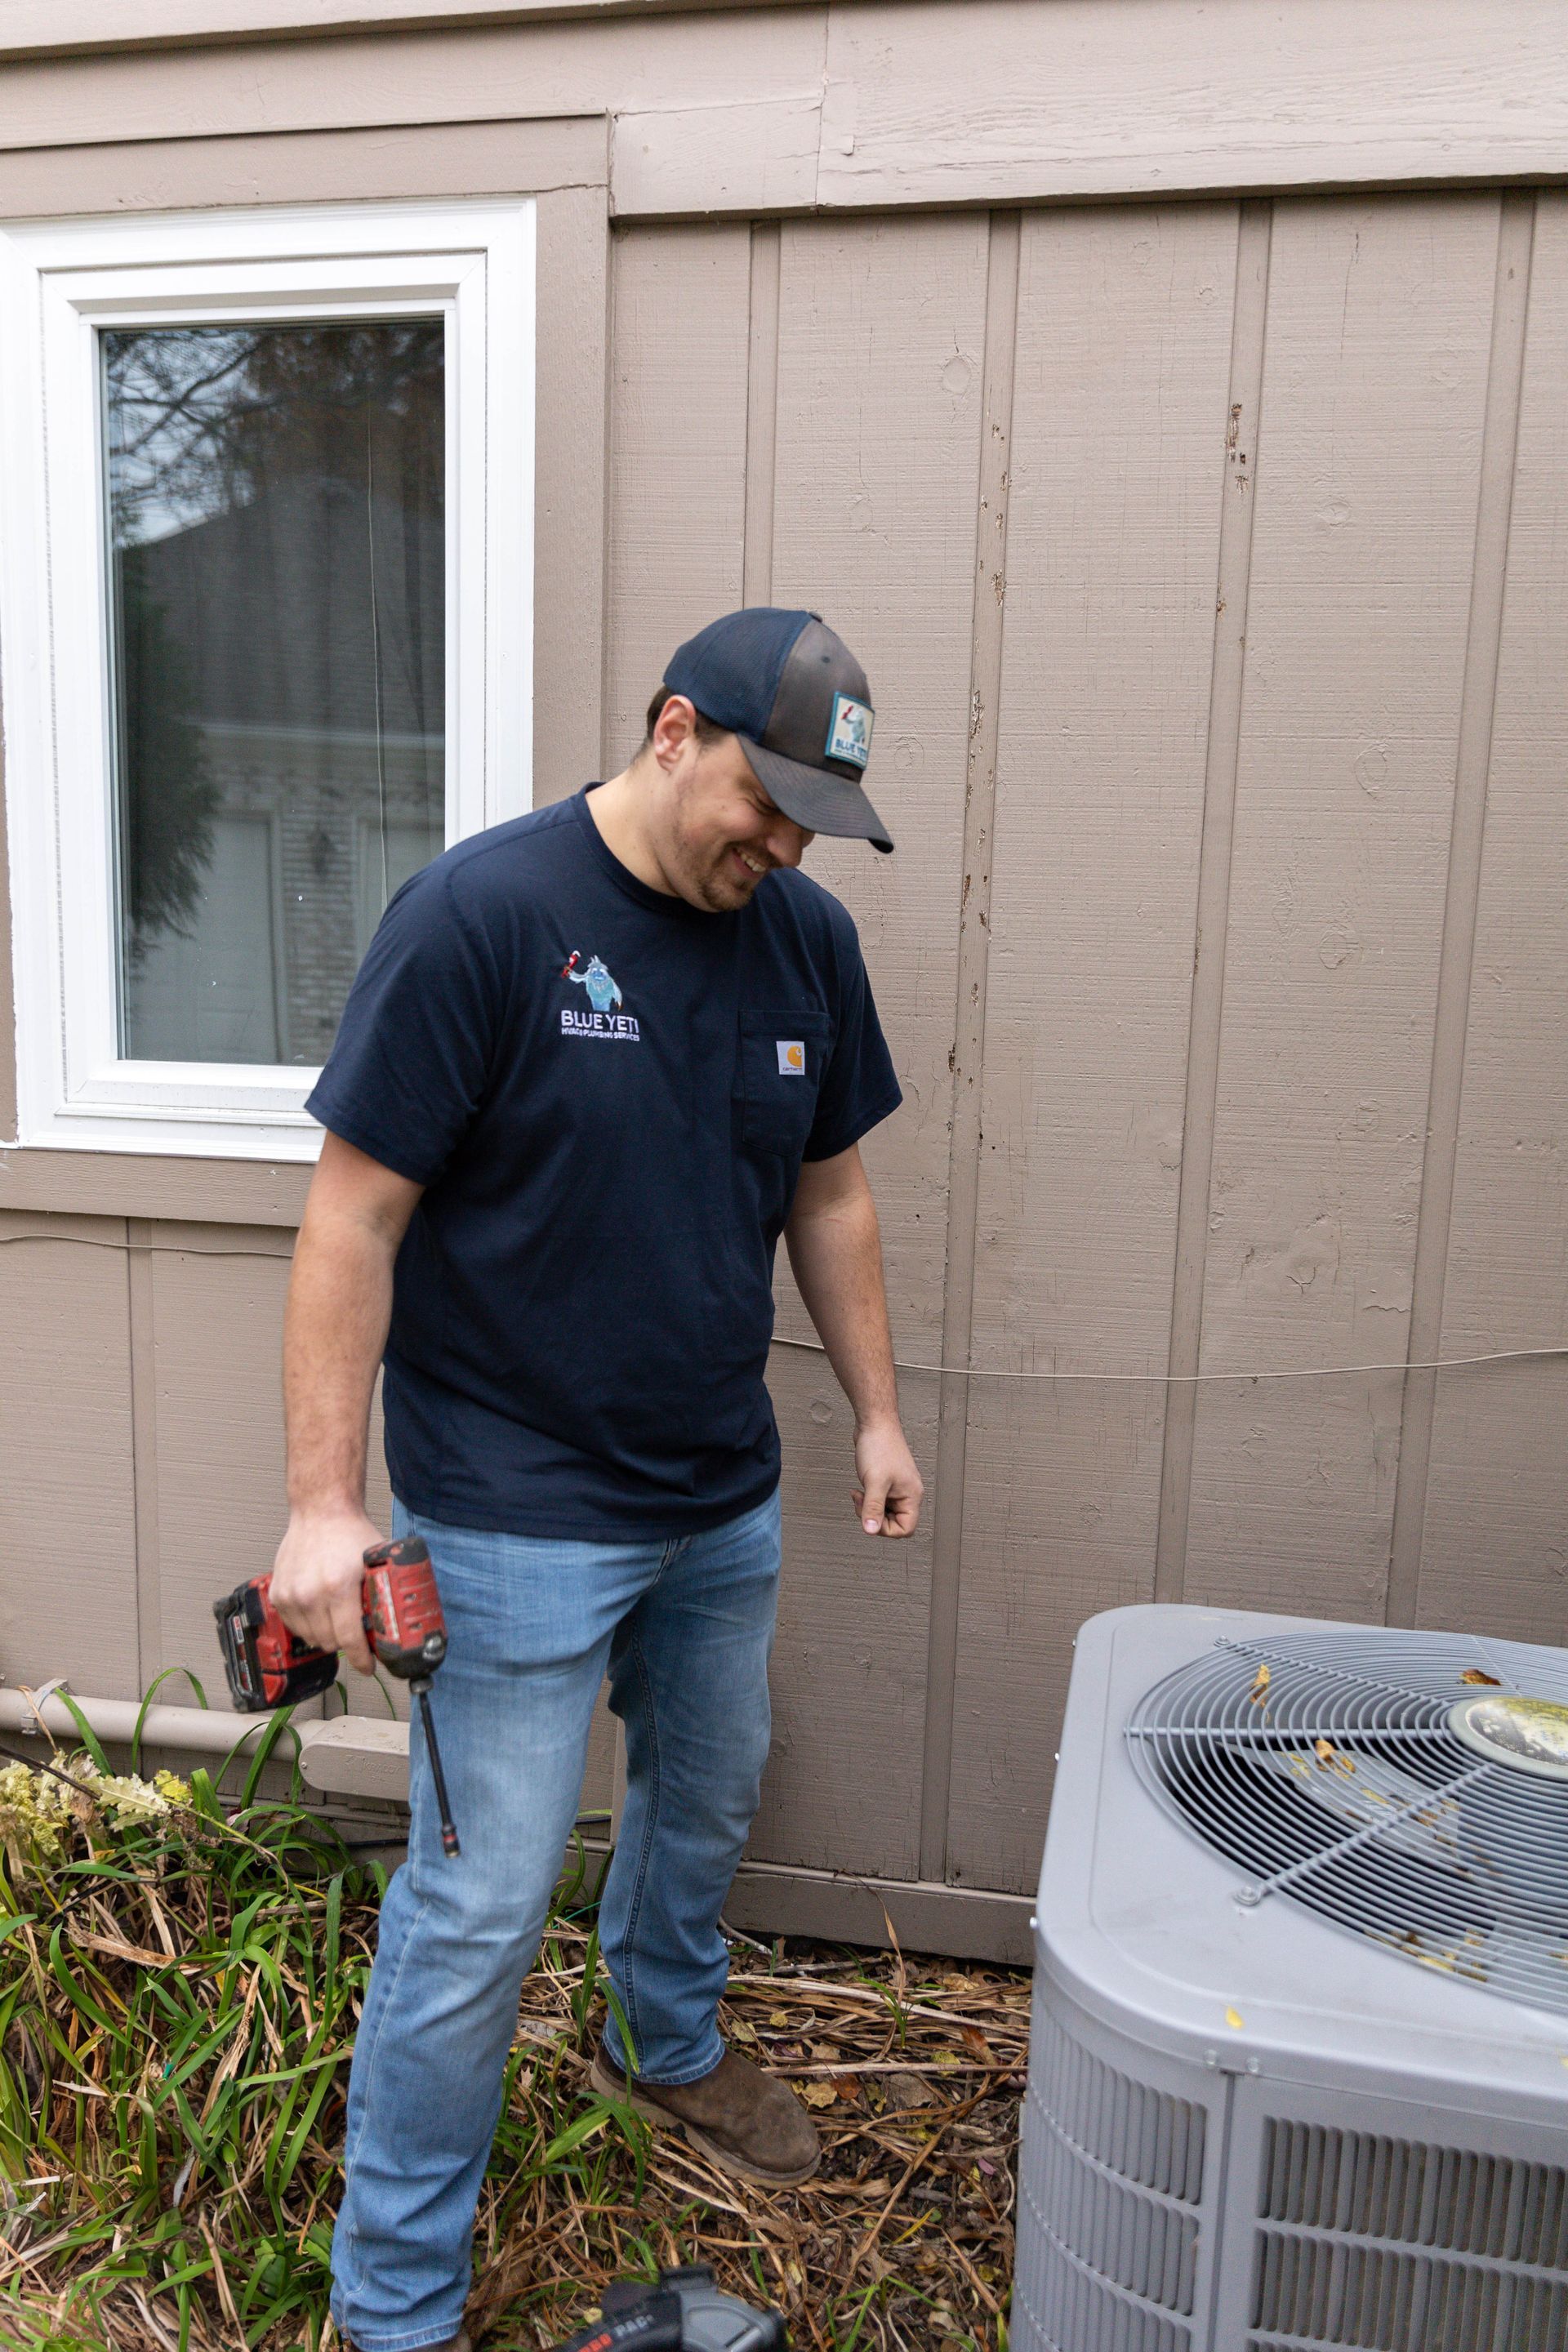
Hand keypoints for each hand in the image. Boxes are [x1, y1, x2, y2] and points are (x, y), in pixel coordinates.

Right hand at [269, 1507, 384, 1674]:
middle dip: (347, 1643)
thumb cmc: (349, 1533)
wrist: (320, 1512)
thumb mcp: (376, 1563)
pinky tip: (320, 1611)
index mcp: (338, 1587)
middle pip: (330, 1643)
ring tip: (338, 1618)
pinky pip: (294, 1627)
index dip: (362, 1659)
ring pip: (311, 1638)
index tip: (369, 1666)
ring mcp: (291, 1595)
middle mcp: (310, 1594)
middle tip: (356, 1633)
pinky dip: (308, 1625)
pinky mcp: (278, 1594)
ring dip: (327, 1635)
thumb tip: (395, 1624)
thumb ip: (383, 1594)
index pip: (350, 1640)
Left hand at [852, 1420, 923, 1537]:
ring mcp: (898, 1487)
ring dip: (869, 1508)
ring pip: (886, 1512)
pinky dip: (868, 1499)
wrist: (875, 1423)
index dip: (886, 1529)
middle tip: (862, 1503)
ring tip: (859, 1495)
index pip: (906, 1529)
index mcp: (912, 1495)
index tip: (871, 1517)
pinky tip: (859, 1490)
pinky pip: (880, 1500)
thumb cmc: (880, 1446)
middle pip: (895, 1522)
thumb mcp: (875, 1482)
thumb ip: (873, 1508)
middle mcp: (908, 1493)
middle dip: (875, 1517)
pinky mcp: (887, 1481)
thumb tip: (870, 1530)